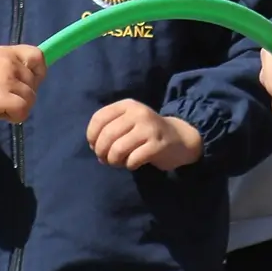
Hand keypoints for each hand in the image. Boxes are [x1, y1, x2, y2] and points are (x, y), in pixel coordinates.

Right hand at [0, 44, 46, 121]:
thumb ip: (5, 68)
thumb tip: (22, 84)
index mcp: (6, 52)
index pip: (38, 56)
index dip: (37, 73)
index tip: (25, 84)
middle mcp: (10, 62)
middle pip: (34, 83)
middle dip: (22, 95)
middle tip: (3, 101)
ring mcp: (8, 78)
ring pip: (30, 99)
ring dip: (16, 108)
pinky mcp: (3, 96)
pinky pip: (22, 111)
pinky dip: (13, 117)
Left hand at [88, 100, 204, 170]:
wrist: (180, 138)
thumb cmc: (146, 132)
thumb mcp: (128, 122)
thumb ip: (110, 128)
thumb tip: (94, 147)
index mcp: (127, 105)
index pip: (99, 118)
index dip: (91, 136)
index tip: (94, 146)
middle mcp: (138, 113)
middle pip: (107, 135)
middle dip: (101, 152)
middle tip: (105, 159)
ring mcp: (149, 128)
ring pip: (118, 149)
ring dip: (114, 161)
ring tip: (119, 162)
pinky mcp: (157, 145)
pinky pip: (133, 159)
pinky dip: (129, 165)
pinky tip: (134, 163)